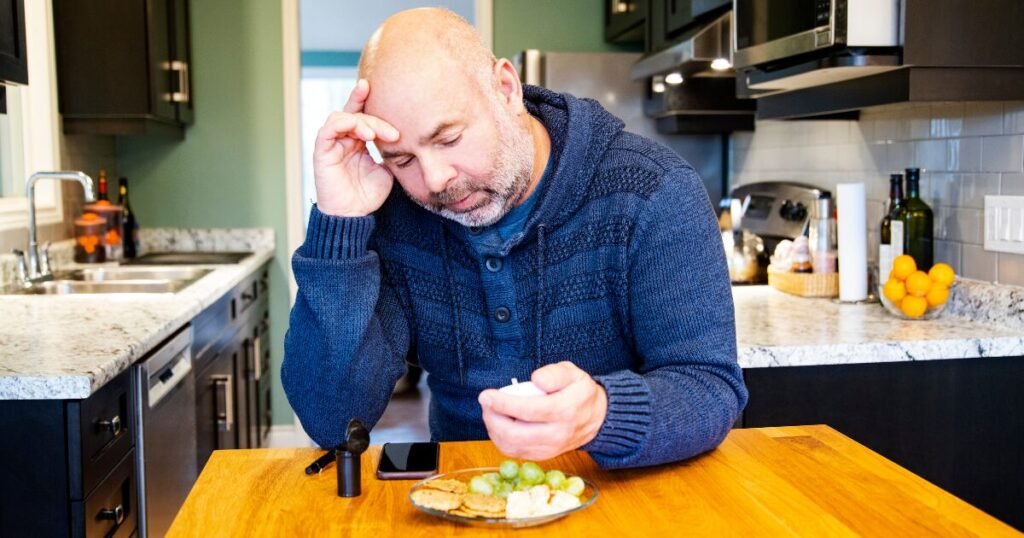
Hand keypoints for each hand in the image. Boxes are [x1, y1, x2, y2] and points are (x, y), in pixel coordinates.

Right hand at [312, 78, 400, 216]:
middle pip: (355, 112)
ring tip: (375, 135)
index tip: (384, 90)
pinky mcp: (322, 151)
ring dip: (362, 121)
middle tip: (393, 132)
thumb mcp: (387, 170)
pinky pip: (328, 129)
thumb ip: (391, 151)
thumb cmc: (368, 196)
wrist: (354, 216)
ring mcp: (331, 144)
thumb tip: (406, 137)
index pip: (362, 114)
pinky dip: (344, 124)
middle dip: (374, 115)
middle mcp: (343, 139)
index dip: (368, 100)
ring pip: (343, 117)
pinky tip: (362, 133)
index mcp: (357, 141)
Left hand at [478, 361, 607, 460]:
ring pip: (512, 446)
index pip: (528, 411)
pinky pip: (515, 453)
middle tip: (486, 402)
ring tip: (491, 412)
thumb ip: (555, 373)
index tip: (486, 395)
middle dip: (493, 418)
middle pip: (515, 434)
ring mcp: (550, 448)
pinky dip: (501, 440)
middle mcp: (557, 434)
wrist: (597, 419)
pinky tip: (499, 425)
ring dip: (494, 430)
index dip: (502, 404)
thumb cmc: (580, 393)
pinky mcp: (544, 456)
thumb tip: (535, 380)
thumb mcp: (573, 373)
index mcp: (565, 411)